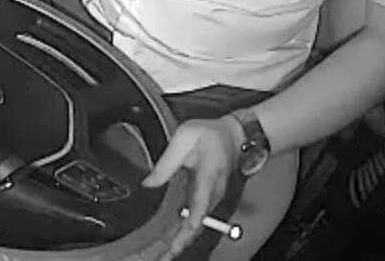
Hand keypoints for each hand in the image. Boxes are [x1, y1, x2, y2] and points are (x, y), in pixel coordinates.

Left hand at [141, 115, 243, 259]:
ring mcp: (212, 199)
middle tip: (165, 257)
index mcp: (208, 177)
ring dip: (181, 241)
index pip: (201, 204)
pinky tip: (171, 244)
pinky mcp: (207, 200)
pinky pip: (196, 220)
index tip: (184, 235)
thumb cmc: (210, 135)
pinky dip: (184, 234)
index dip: (192, 221)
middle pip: (198, 223)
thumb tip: (148, 183)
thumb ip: (166, 162)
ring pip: (197, 225)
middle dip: (182, 242)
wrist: (236, 136)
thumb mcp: (184, 138)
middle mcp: (213, 193)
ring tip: (164, 256)